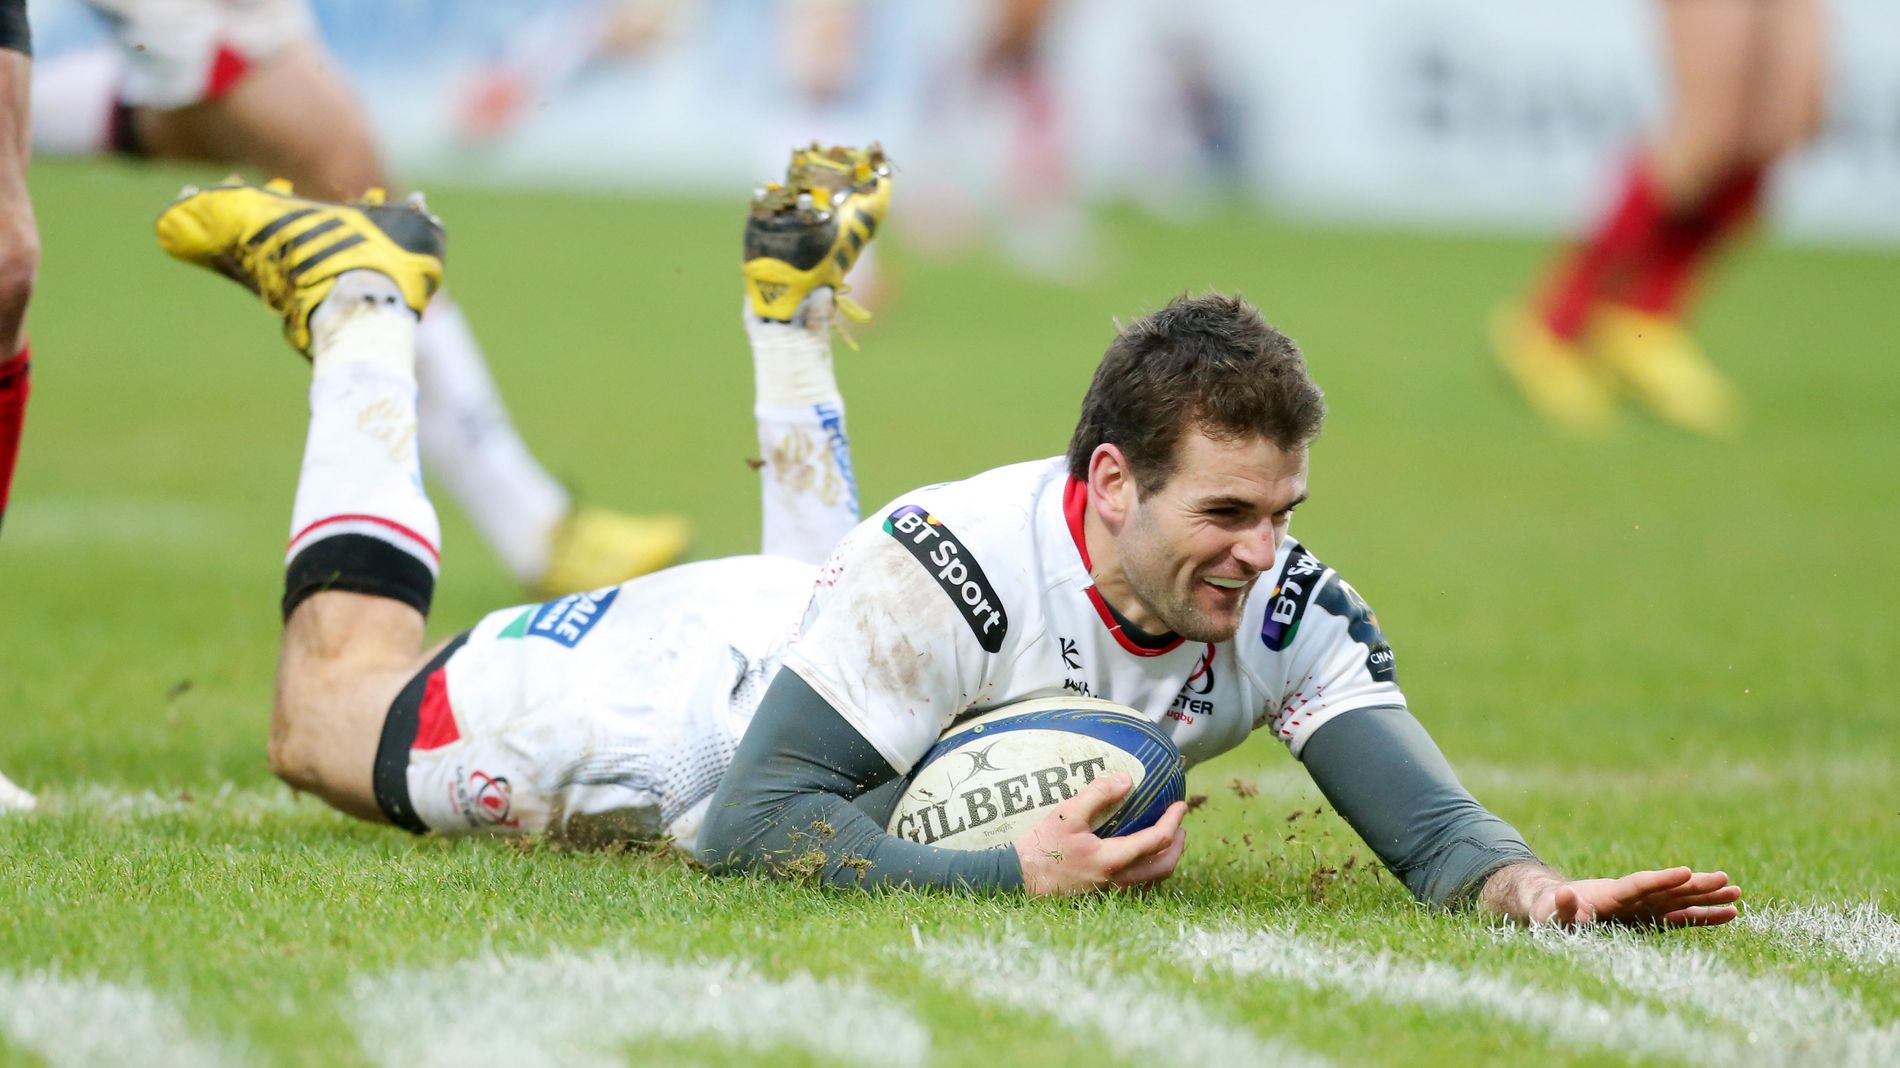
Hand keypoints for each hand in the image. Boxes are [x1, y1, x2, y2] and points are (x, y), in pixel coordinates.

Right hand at [1014, 773, 1187, 895]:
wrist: (1018, 880)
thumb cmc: (1041, 847)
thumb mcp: (1066, 814)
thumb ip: (1096, 795)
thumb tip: (1126, 780)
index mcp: (1112, 859)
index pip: (1156, 840)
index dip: (1173, 821)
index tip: (1180, 805)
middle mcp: (1117, 880)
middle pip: (1163, 867)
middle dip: (1177, 846)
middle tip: (1180, 827)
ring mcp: (1110, 891)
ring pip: (1152, 881)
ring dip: (1165, 860)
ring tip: (1166, 842)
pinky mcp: (1101, 895)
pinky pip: (1137, 887)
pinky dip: (1148, 872)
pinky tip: (1139, 860)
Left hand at [1485, 863, 1741, 927]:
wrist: (1553, 908)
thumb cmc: (1550, 913)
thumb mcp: (1550, 913)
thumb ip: (1561, 907)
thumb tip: (1564, 894)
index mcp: (1610, 895)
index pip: (1640, 884)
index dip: (1662, 879)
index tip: (1686, 872)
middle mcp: (1632, 897)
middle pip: (1667, 888)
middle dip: (1694, 884)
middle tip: (1725, 879)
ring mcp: (1643, 906)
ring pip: (1679, 899)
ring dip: (1706, 897)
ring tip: (1737, 892)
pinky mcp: (1649, 917)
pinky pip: (1680, 917)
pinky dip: (1703, 915)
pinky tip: (1729, 914)